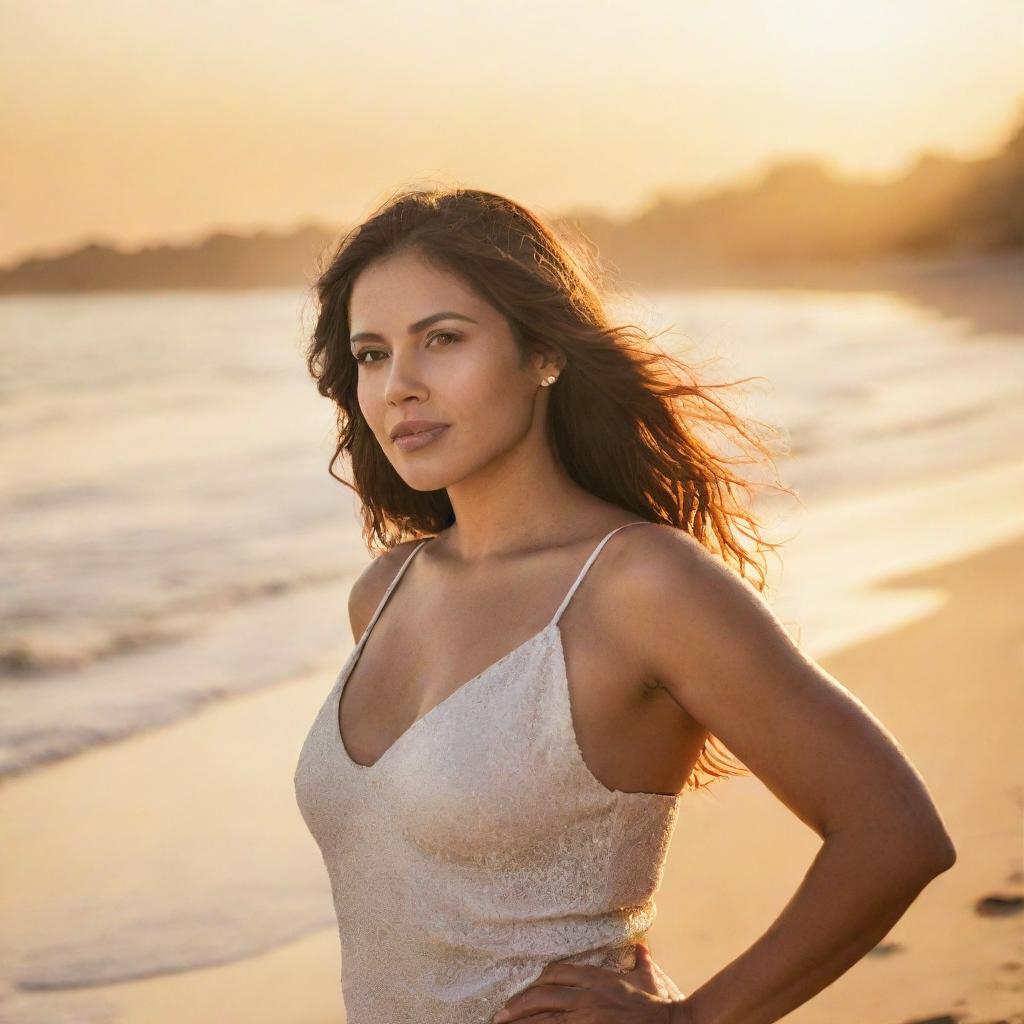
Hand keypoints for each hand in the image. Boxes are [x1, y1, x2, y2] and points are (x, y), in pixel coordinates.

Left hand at [492, 941, 686, 1021]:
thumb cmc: (659, 1007)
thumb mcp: (648, 979)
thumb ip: (641, 961)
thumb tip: (642, 946)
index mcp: (597, 978)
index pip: (558, 972)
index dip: (539, 980)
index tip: (529, 988)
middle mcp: (586, 995)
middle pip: (542, 994)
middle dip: (518, 1004)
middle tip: (500, 1015)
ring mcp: (586, 1017)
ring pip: (543, 1018)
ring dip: (521, 1022)